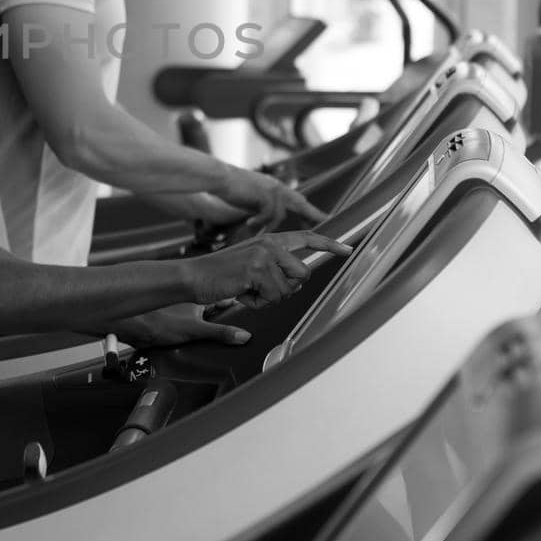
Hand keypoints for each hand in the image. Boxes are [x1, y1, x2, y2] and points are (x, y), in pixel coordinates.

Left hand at [114, 302, 254, 349]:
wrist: (131, 327)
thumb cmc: (157, 321)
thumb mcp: (195, 330)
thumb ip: (220, 334)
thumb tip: (244, 336)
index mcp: (199, 297)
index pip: (226, 299)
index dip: (238, 304)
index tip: (252, 308)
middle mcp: (192, 301)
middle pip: (217, 309)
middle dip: (227, 320)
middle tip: (243, 330)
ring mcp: (183, 311)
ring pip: (205, 318)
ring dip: (213, 328)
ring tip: (226, 340)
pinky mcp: (174, 322)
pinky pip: (194, 327)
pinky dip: (201, 334)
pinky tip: (202, 343)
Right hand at [187, 230, 352, 315]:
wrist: (193, 277)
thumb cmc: (221, 276)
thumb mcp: (251, 265)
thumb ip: (274, 267)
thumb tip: (297, 282)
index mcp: (270, 240)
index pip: (306, 238)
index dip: (329, 244)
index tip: (347, 249)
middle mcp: (270, 244)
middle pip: (303, 275)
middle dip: (286, 290)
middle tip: (259, 290)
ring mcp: (264, 255)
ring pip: (288, 290)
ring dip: (268, 298)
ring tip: (246, 290)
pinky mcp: (257, 269)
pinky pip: (273, 297)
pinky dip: (257, 303)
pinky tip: (240, 293)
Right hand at [220, 167, 324, 231]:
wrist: (218, 177)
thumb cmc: (231, 189)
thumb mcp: (252, 198)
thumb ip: (263, 207)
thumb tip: (269, 223)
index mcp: (276, 187)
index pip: (297, 200)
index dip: (310, 210)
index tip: (325, 217)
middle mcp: (277, 187)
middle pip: (300, 203)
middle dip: (313, 214)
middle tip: (327, 223)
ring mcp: (271, 189)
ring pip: (280, 214)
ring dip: (268, 225)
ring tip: (254, 231)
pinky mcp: (264, 193)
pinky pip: (267, 214)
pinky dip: (258, 222)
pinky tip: (248, 224)